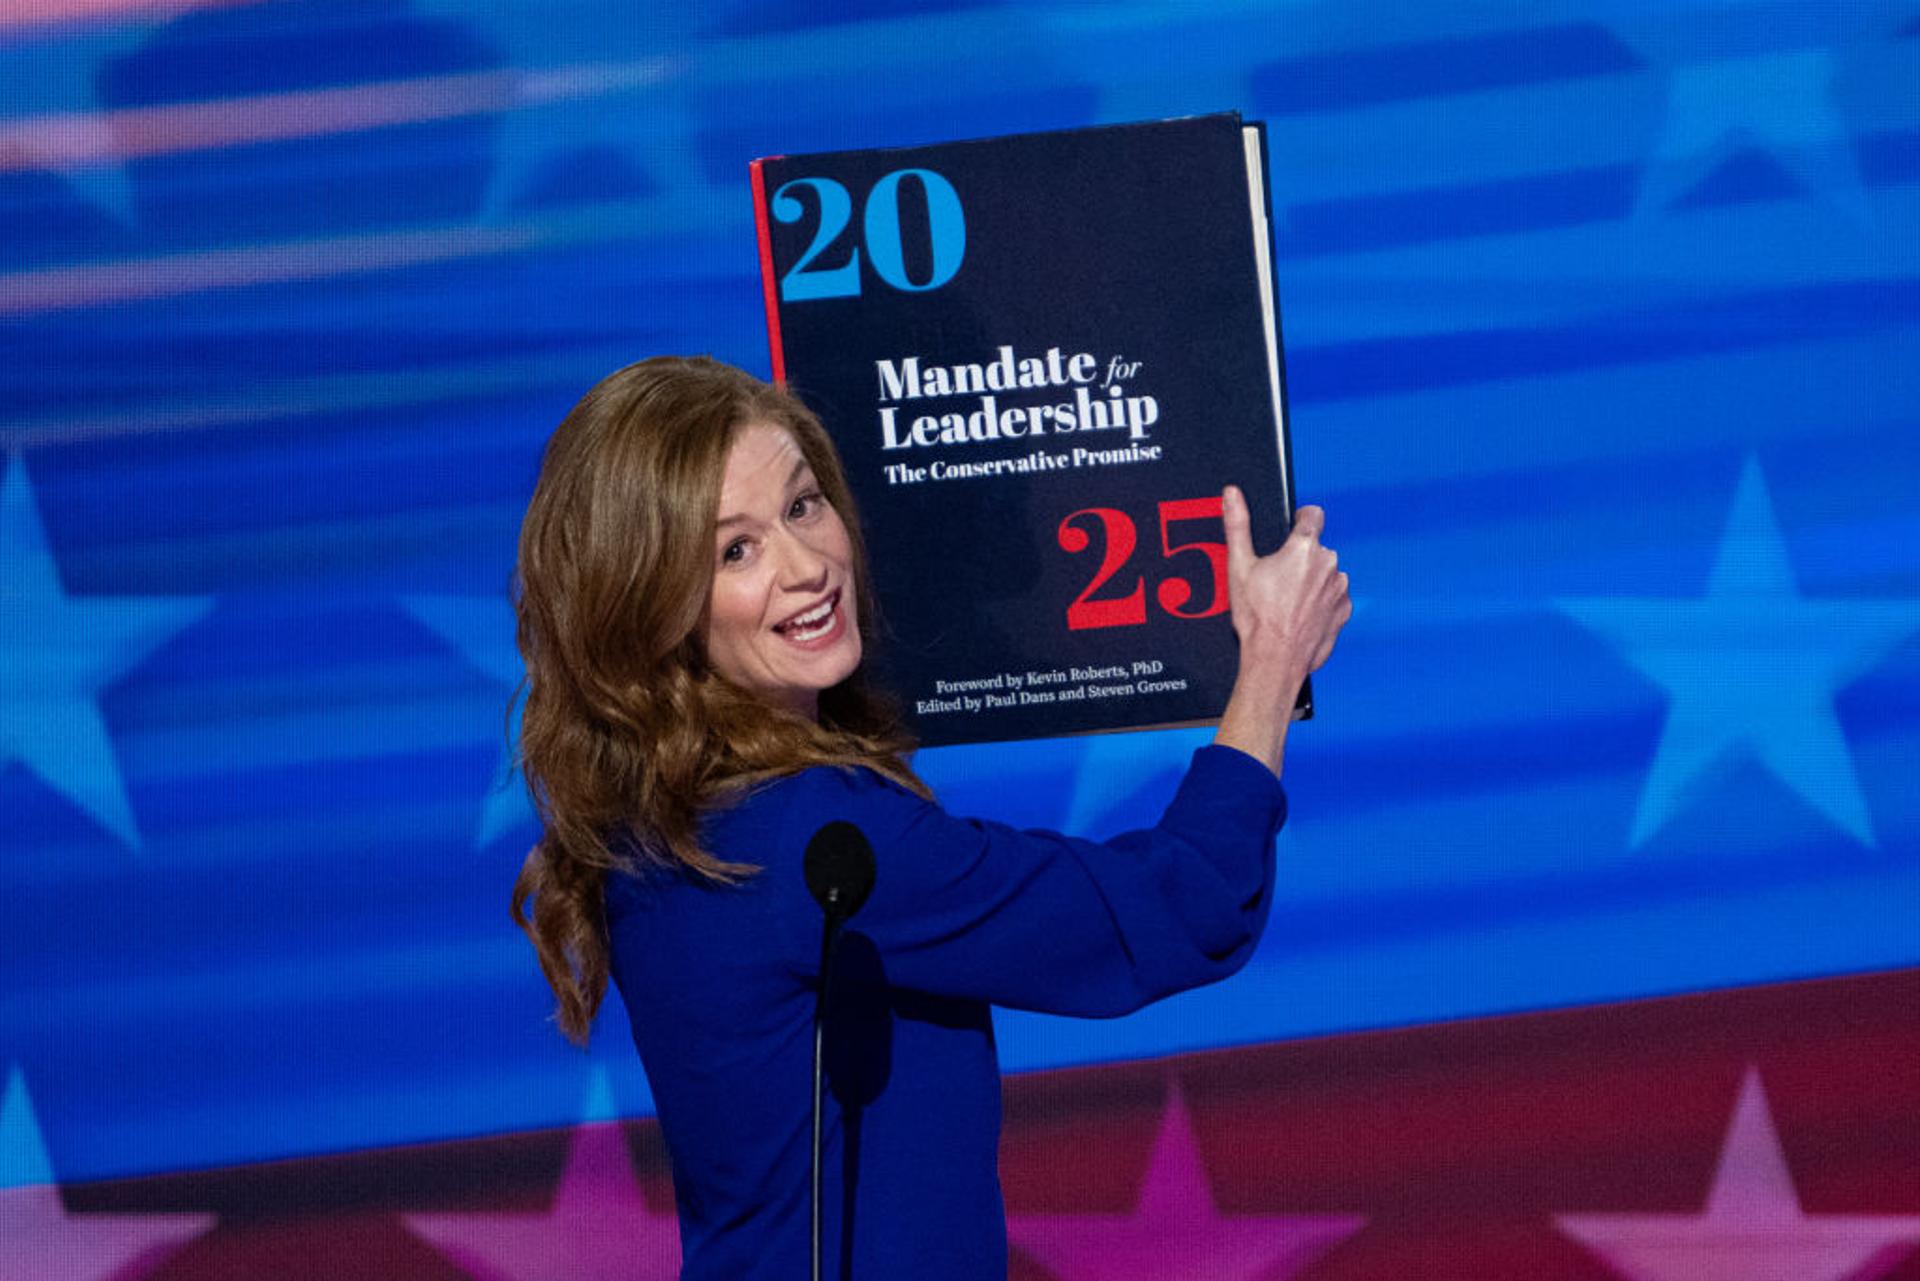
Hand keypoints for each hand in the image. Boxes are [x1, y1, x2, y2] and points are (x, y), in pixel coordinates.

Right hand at [1213, 486, 1350, 772]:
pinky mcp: (1344, 611)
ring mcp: (1340, 589)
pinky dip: (1320, 603)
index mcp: (1304, 547)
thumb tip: (1232, 494)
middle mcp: (1329, 564)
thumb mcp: (1239, 567)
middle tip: (1276, 580)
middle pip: (1316, 549)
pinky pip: (1333, 598)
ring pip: (1326, 574)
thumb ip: (1237, 525)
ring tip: (1287, 602)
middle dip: (1300, 559)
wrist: (1275, 660)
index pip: (1313, 514)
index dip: (1300, 519)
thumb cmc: (1256, 617)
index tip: (1291, 529)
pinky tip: (1300, 616)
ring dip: (1312, 581)